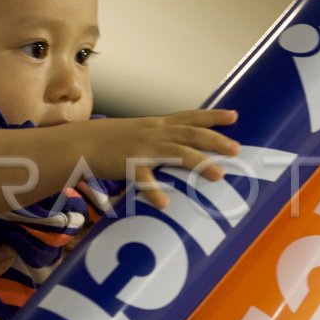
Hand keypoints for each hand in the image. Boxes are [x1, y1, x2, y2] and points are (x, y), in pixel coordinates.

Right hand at [79, 109, 239, 208]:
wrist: (83, 142)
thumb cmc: (115, 141)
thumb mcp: (142, 132)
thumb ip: (163, 138)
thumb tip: (186, 147)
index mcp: (159, 125)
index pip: (190, 117)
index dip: (213, 116)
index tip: (234, 116)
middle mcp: (155, 134)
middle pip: (190, 135)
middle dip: (215, 141)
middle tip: (237, 150)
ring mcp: (143, 149)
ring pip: (176, 154)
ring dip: (199, 163)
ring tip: (218, 175)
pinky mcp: (128, 165)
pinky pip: (144, 180)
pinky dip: (154, 191)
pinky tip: (166, 203)